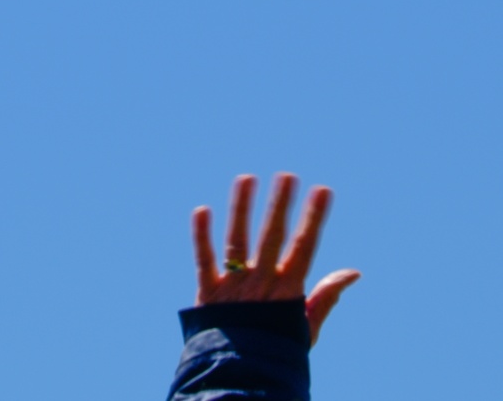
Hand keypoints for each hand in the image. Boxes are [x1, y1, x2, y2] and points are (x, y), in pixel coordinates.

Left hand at [191, 173, 360, 345]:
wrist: (242, 379)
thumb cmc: (278, 350)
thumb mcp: (307, 327)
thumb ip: (326, 297)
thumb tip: (353, 272)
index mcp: (288, 291)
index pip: (304, 247)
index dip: (314, 217)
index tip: (322, 190)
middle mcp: (261, 284)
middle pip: (272, 237)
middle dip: (280, 205)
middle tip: (287, 175)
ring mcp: (234, 287)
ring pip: (238, 241)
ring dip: (241, 208)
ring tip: (246, 178)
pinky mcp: (208, 294)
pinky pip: (203, 260)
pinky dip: (201, 235)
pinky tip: (201, 210)